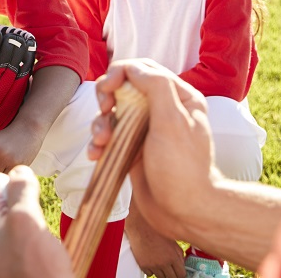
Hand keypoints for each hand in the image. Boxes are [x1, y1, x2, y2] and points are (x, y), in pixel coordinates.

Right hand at [89, 59, 217, 240]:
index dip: (121, 72)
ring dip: (100, 123)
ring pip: (113, 112)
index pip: (144, 69)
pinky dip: (99, 142)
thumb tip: (133, 68)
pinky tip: (97, 155)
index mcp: (179, 97)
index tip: (109, 88)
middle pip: (123, 87)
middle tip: (105, 109)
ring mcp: (146, 129)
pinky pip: (109, 135)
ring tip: (102, 142)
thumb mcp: (173, 121)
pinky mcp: (132, 148)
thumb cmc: (183, 168)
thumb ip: (156, 87)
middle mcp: (162, 109)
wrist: (184, 211)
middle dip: (107, 96)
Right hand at [125, 200, 186, 277]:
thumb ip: (179, 254)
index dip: (181, 274)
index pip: (181, 275)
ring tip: (160, 263)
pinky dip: (151, 270)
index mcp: (173, 257)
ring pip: (160, 277)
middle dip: (172, 274)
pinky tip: (152, 261)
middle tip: (171, 269)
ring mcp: (153, 265)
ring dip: (162, 272)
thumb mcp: (173, 240)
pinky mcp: (143, 265)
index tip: (180, 273)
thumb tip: (182, 263)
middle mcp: (163, 263)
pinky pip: (149, 274)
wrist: (140, 225)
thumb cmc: (156, 230)